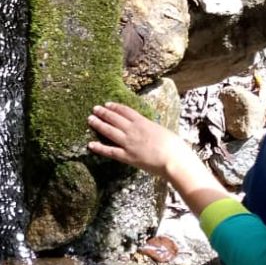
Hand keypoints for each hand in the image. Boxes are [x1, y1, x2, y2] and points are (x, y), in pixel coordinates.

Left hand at [88, 101, 230, 217]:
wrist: (175, 160)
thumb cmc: (175, 147)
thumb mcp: (163, 131)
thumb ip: (153, 129)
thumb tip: (150, 129)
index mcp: (143, 122)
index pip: (126, 111)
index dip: (115, 107)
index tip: (107, 104)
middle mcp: (133, 130)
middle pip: (114, 118)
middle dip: (103, 112)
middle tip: (94, 108)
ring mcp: (128, 143)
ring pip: (109, 131)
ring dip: (98, 124)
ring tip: (90, 119)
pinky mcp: (127, 156)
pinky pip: (110, 151)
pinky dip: (99, 148)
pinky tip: (90, 145)